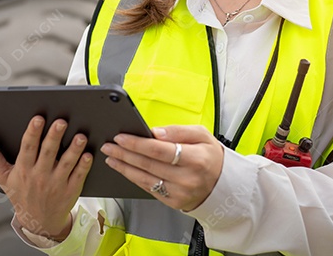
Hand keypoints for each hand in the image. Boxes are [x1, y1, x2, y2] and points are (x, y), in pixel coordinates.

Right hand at [0, 116, 92, 239]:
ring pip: (67, 163)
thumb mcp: (3, 176)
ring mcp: (57, 184)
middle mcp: (40, 176)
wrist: (39, 221)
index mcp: (23, 170)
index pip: (28, 148)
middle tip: (61, 121)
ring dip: (74, 149)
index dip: (33, 133)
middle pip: (48, 153)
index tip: (38, 119)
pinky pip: (79, 176)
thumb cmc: (21, 194)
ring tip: (80, 136)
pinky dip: (84, 165)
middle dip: (54, 136)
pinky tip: (88, 154)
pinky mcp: (71, 190)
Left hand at [101, 125, 222, 211]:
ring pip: (144, 178)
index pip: (160, 150)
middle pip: (148, 164)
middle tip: (109, 145)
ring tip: (111, 157)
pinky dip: (133, 177)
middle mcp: (187, 178)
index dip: (137, 144)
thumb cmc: (210, 157)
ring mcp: (179, 192)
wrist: (222, 185)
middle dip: (124, 154)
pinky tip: (124, 169)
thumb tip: (154, 132)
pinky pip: (148, 188)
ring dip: (124, 167)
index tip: (121, 137)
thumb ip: (178, 131)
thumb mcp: (201, 135)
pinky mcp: (173, 202)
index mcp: (196, 158)